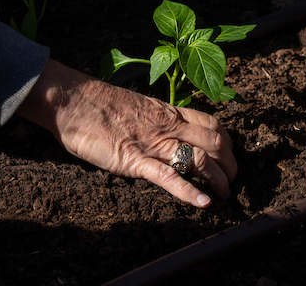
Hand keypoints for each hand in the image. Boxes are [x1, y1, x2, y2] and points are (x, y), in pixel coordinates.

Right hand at [16, 59, 236, 207]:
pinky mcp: (135, 160)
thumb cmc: (99, 104)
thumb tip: (166, 132)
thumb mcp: (137, 107)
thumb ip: (155, 119)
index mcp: (169, 112)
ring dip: (218, 180)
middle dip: (230, 164)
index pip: (212, 123)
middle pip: (215, 142)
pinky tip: (203, 203)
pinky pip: (168, 176)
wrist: (73, 101)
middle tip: (232, 180)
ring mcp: (153, 143)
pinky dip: (189, 192)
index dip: (227, 141)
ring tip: (224, 195)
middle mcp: (168, 126)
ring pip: (200, 159)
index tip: (229, 155)